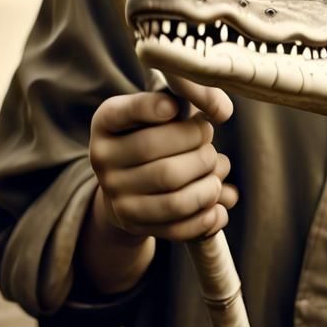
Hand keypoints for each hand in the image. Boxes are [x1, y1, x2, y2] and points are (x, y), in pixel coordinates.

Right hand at [89, 90, 237, 242]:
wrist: (129, 179)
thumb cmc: (158, 131)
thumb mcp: (165, 107)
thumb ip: (191, 98)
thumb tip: (223, 109)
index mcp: (107, 121)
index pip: (127, 112)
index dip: (152, 108)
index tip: (175, 107)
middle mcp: (103, 160)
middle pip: (160, 158)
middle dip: (200, 152)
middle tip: (210, 146)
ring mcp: (116, 197)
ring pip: (175, 199)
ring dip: (209, 187)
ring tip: (217, 172)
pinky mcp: (134, 225)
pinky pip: (178, 228)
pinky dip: (207, 217)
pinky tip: (219, 203)